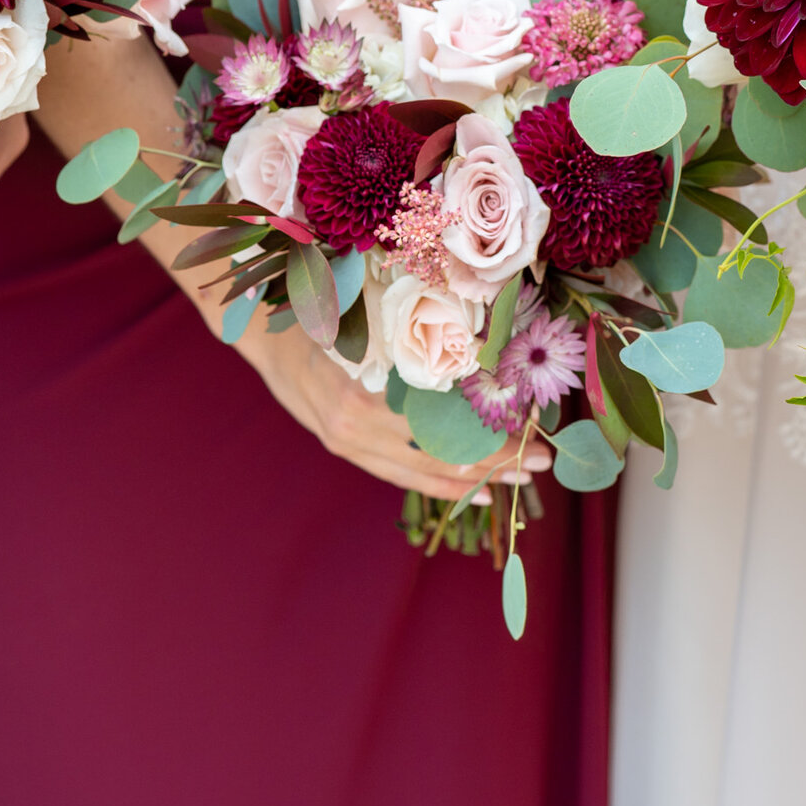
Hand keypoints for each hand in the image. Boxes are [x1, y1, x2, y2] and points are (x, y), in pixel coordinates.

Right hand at [235, 322, 553, 500]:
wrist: (265, 333)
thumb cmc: (323, 314)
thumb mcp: (369, 320)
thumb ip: (415, 343)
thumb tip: (486, 344)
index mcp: (364, 397)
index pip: (443, 433)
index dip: (490, 441)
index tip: (533, 436)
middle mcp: (356, 429)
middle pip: (439, 460)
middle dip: (494, 466)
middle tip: (541, 465)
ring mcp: (348, 443)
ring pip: (421, 475)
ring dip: (472, 482)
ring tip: (516, 483)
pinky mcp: (345, 448)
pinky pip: (399, 474)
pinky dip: (437, 483)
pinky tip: (470, 491)